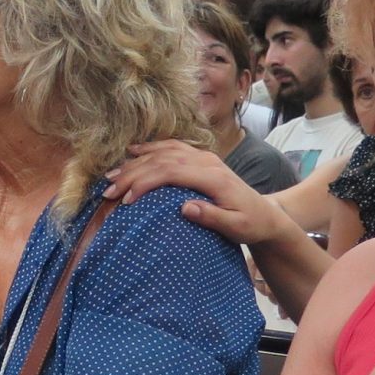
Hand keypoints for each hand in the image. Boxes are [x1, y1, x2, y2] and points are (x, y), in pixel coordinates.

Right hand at [104, 141, 287, 245]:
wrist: (265, 213)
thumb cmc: (250, 224)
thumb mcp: (236, 227)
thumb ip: (212, 217)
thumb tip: (185, 208)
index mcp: (213, 177)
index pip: (171, 172)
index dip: (146, 182)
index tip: (126, 199)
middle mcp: (207, 161)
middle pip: (162, 160)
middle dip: (132, 174)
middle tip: (108, 190)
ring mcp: (203, 157)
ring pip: (164, 151)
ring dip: (136, 161)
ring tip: (112, 174)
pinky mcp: (201, 158)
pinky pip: (172, 147)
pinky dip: (150, 148)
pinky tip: (133, 151)